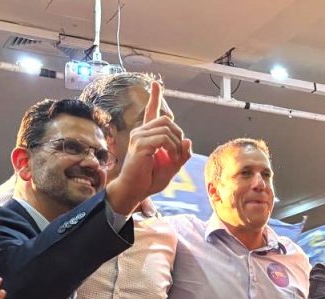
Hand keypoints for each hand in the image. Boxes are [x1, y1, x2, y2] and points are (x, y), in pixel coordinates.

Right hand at [106, 81, 192, 214]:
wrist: (136, 190)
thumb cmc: (150, 179)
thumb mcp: (172, 166)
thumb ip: (181, 154)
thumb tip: (187, 140)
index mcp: (148, 134)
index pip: (152, 111)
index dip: (155, 97)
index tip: (156, 83)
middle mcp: (141, 132)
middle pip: (167, 120)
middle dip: (179, 135)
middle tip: (178, 154)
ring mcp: (139, 136)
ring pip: (167, 129)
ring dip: (176, 145)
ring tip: (174, 159)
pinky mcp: (140, 144)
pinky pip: (163, 138)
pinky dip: (172, 148)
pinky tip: (170, 159)